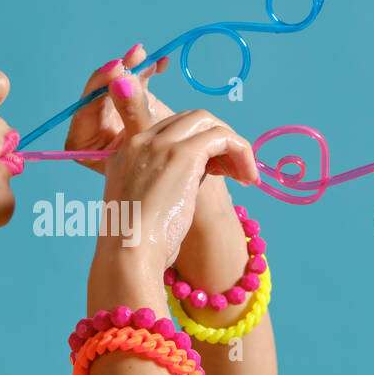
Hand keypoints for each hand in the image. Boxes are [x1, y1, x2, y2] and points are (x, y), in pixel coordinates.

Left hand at [64, 42, 174, 174]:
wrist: (176, 175)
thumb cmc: (155, 170)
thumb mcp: (142, 141)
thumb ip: (131, 112)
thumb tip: (122, 80)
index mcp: (82, 142)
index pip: (85, 108)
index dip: (100, 86)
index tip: (116, 69)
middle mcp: (93, 124)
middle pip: (100, 91)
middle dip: (118, 72)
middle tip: (133, 58)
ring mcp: (111, 111)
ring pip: (117, 82)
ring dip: (133, 66)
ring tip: (144, 56)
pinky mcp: (130, 102)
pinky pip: (134, 81)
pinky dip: (147, 71)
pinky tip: (162, 64)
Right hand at [96, 79, 258, 280]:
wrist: (129, 255)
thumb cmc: (136, 246)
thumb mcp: (141, 208)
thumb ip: (160, 187)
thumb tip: (188, 183)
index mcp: (126, 153)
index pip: (169, 129)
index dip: (197, 143)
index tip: (215, 169)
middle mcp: (140, 142)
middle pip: (189, 119)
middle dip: (216, 139)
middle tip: (233, 171)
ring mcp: (161, 145)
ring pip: (207, 122)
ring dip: (232, 144)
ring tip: (245, 175)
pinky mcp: (184, 155)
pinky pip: (222, 138)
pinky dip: (241, 152)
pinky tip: (248, 178)